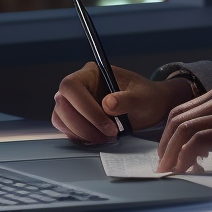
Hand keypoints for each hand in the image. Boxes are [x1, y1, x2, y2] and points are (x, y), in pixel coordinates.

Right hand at [51, 62, 193, 143]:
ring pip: (61, 118)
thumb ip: (126, 100)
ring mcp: (75, 101)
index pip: (72, 87)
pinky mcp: (76, 117)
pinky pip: (66, 128)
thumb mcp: (142, 98)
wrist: (150, 106)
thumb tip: (107, 103)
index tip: (108, 125)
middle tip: (109, 135)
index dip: (85, 108)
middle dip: (84, 124)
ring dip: (81, 133)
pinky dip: (80, 137)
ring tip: (105, 138)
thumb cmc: (146, 97)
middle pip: (63, 104)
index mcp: (92, 73)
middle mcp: (80, 85)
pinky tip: (98, 138)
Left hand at [157, 82, 211, 172]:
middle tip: (164, 167)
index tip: (166, 155)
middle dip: (165, 145)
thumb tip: (190, 147)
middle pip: (178, 118)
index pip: (181, 110)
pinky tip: (189, 170)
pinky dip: (186, 157)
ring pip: (184, 129)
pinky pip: (198, 141)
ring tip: (173, 172)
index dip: (167, 135)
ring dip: (173, 154)